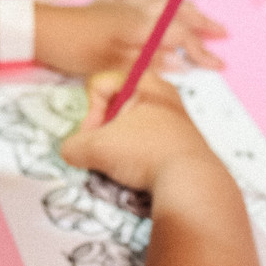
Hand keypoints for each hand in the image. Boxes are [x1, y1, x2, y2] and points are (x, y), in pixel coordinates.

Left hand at [34, 0, 227, 77]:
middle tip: (221, 33)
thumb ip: (148, 62)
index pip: (181, 36)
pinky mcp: (107, 3)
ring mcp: (122, 3)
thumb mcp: (113, 64)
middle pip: (177, 12)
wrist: (42, 29)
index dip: (201, 51)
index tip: (217, 64)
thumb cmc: (74, 48)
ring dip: (182, 6)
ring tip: (197, 11)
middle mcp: (136, 9)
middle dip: (202, 23)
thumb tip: (177, 63)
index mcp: (141, 25)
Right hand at [60, 70, 223, 195]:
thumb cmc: (144, 153)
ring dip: (120, 147)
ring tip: (122, 168)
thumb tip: (72, 152)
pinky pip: (150, 144)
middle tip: (104, 153)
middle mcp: (164, 95)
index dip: (90, 113)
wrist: (192, 183)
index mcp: (146, 82)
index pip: (101, 85)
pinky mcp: (185, 143)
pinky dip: (139, 157)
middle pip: (117, 107)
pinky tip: (141, 174)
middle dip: (105, 131)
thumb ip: (73, 146)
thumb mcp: (96, 148)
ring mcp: (177, 119)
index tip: (94, 136)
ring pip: (132, 128)